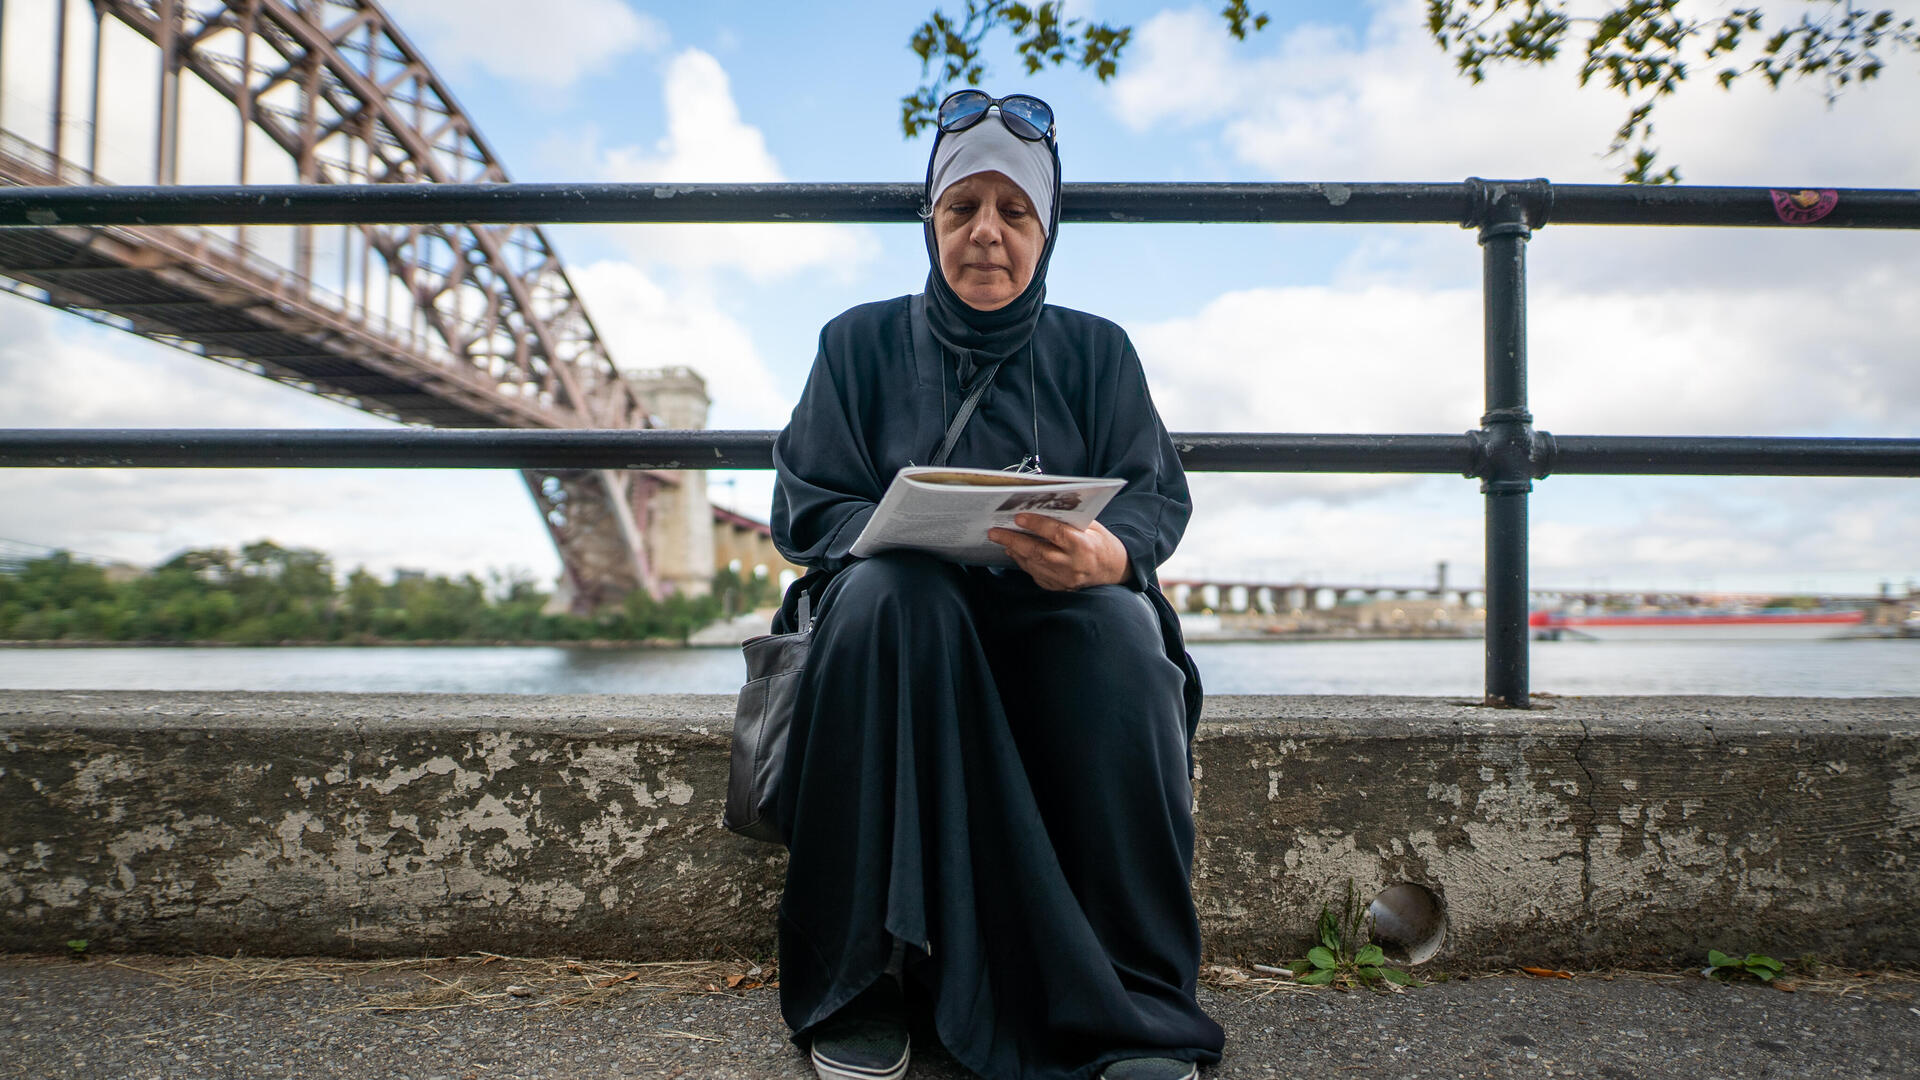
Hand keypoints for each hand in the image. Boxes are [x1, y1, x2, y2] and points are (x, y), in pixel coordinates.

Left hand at [987, 514, 1130, 591]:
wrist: (1114, 570)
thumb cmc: (1101, 543)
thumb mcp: (1093, 526)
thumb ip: (1070, 520)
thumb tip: (1042, 508)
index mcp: (1084, 547)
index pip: (1056, 534)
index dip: (1036, 525)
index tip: (1018, 517)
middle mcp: (1073, 565)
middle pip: (1038, 552)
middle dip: (1013, 540)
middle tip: (994, 531)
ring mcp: (1065, 580)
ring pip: (1033, 565)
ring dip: (1015, 551)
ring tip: (1001, 538)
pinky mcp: (1059, 587)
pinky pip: (1036, 574)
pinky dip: (1023, 562)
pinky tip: (1015, 551)